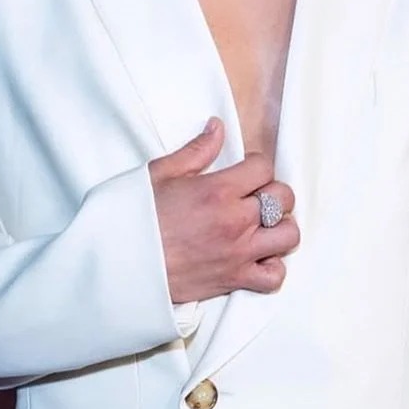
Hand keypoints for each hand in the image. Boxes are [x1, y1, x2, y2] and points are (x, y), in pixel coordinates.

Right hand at [148, 117, 299, 303]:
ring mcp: (238, 252)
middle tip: (253, 196)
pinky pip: (274, 276)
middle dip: (272, 192)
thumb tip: (218, 128)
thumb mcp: (159, 174)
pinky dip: (272, 268)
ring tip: (261, 226)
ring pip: (289, 235)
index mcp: (217, 190)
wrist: (119, 265)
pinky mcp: (234, 279)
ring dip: (280, 227)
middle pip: (283, 197)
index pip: (264, 166)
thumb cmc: (134, 219)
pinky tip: (257, 257)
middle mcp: (235, 220)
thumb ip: (196, 151)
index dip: (256, 165)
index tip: (244, 171)